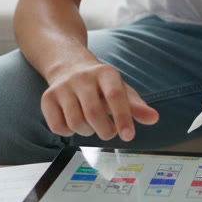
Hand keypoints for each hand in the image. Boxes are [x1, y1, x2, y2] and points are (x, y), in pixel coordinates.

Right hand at [41, 61, 158, 141]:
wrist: (68, 65)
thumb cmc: (100, 84)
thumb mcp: (121, 90)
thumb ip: (137, 106)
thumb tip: (154, 118)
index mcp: (105, 73)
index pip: (115, 96)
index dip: (123, 118)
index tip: (129, 136)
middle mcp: (82, 77)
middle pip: (93, 113)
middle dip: (105, 131)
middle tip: (109, 132)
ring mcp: (62, 87)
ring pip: (75, 123)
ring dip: (87, 132)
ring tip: (91, 124)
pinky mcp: (47, 98)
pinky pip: (57, 127)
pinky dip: (68, 132)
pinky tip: (73, 122)